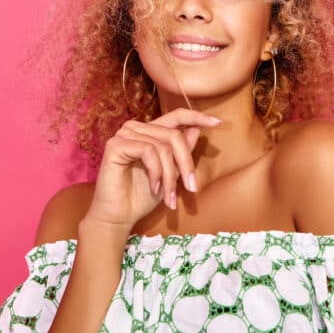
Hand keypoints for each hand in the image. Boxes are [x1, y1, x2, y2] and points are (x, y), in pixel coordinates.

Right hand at [84, 108, 221, 228]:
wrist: (120, 216)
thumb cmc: (143, 195)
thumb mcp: (171, 172)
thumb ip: (182, 150)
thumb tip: (198, 129)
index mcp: (150, 132)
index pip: (176, 116)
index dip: (197, 116)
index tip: (218, 122)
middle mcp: (136, 128)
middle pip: (174, 135)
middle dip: (186, 164)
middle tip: (191, 187)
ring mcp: (125, 134)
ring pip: (163, 146)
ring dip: (170, 175)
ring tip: (169, 196)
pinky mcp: (116, 145)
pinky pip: (148, 151)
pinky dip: (156, 172)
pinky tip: (154, 188)